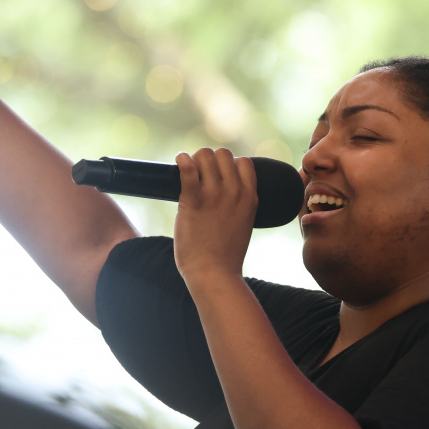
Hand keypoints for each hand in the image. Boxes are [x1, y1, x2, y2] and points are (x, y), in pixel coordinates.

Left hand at [173, 148, 256, 282]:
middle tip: (198, 173)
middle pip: (223, 154)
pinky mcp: (193, 200)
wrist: (214, 274)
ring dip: (194, 159)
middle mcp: (234, 192)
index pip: (244, 162)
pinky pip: (187, 168)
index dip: (229, 165)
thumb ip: (238, 206)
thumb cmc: (225, 256)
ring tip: (187, 170)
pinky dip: (181, 160)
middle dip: (209, 160)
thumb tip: (225, 196)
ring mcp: (214, 195)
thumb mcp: (244, 224)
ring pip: (205, 155)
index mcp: (250, 197)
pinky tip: (178, 162)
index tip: (217, 175)